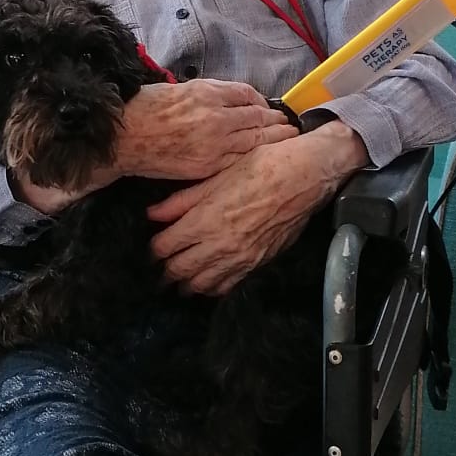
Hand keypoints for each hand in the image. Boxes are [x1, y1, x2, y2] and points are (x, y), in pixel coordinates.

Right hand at [112, 78, 294, 183]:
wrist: (123, 138)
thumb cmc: (144, 110)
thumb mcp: (177, 89)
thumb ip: (206, 93)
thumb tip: (227, 99)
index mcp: (207, 93)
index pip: (247, 95)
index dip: (260, 101)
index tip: (266, 107)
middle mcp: (216, 116)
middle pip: (258, 117)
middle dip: (275, 121)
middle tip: (288, 124)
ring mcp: (214, 143)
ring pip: (255, 139)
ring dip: (274, 138)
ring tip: (287, 139)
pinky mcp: (208, 166)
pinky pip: (239, 159)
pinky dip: (253, 156)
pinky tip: (263, 157)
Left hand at [147, 123, 366, 295]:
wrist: (304, 176)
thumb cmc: (260, 167)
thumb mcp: (216, 176)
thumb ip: (181, 200)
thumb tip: (152, 214)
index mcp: (204, 220)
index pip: (165, 247)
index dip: (154, 249)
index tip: (152, 248)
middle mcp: (219, 244)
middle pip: (179, 270)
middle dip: (165, 272)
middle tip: (159, 271)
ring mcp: (239, 257)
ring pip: (202, 283)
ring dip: (187, 284)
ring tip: (179, 282)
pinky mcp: (257, 262)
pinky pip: (228, 286)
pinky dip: (213, 288)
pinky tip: (208, 284)